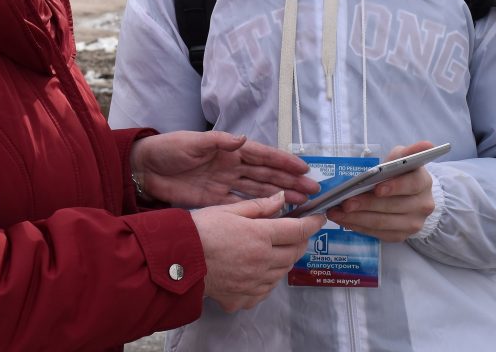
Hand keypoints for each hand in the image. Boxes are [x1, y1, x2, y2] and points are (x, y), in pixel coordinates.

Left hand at [131, 131, 319, 206]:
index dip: (284, 162)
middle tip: (312, 191)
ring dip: (281, 196)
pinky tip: (275, 214)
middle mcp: (232, 166)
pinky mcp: (215, 200)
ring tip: (301, 203)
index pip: (263, 155)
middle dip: (290, 182)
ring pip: (259, 191)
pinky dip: (259, 209)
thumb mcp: (193, 142)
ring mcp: (225, 184)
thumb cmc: (169, 149)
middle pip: (267, 175)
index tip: (304, 168)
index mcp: (230, 150)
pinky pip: (242, 205)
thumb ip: (218, 142)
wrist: (145, 169)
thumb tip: (242, 139)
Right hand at [192, 192, 325, 311]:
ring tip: (271, 248)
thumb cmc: (199, 231)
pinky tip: (256, 270)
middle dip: (299, 240)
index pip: (298, 230)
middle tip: (294, 231)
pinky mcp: (243, 297)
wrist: (176, 261)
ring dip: (284, 259)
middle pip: (294, 252)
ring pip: (282, 272)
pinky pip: (265, 290)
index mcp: (260, 236)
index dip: (313, 222)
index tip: (319, 217)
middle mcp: (262, 261)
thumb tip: (281, 198)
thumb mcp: (228, 210)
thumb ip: (259, 206)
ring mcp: (254, 282)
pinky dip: (267, 280)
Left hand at [326, 141, 435, 241]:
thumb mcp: (403, 158)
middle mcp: (423, 205)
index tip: (376, 188)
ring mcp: (413, 223)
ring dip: (356, 218)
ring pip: (382, 223)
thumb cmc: (401, 174)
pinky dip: (358, 227)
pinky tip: (344, 220)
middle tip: (343, 202)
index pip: (411, 185)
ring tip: (336, 212)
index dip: (394, 187)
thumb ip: (407, 153)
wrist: (412, 196)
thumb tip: (426, 144)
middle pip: (392, 206)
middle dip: (365, 204)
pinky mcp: (402, 236)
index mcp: (423, 182)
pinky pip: (377, 234)